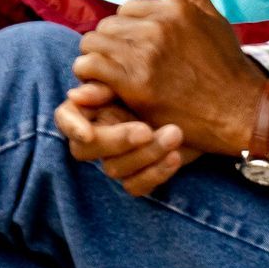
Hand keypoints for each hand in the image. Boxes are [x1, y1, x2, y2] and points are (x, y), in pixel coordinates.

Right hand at [56, 82, 198, 196]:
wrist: (203, 104)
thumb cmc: (166, 83)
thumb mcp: (137, 79)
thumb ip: (106, 84)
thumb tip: (76, 94)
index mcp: (91, 107)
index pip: (65, 117)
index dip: (72, 126)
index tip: (88, 133)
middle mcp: (98, 134)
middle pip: (85, 149)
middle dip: (116, 141)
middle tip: (145, 129)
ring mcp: (116, 158)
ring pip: (113, 169)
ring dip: (145, 154)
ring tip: (175, 134)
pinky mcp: (135, 177)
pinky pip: (133, 187)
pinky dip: (155, 174)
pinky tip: (176, 157)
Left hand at [70, 0, 268, 158]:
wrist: (242, 112)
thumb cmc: (228, 67)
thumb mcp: (215, 19)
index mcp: (174, 9)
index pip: (126, 9)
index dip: (126, 29)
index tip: (130, 47)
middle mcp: (157, 27)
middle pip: (107, 25)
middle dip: (108, 42)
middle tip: (115, 62)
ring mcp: (145, 54)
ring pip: (94, 43)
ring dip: (95, 57)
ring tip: (104, 72)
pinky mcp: (135, 83)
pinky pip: (91, 65)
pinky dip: (88, 72)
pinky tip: (98, 83)